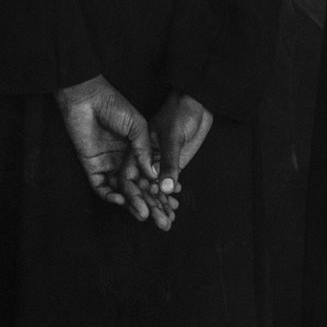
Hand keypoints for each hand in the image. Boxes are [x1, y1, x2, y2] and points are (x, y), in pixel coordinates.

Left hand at [57, 76, 163, 222]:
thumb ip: (145, 151)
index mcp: (137, 152)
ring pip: (120, 190)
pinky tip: (121, 200)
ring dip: (131, 203)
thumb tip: (155, 175)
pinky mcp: (91, 166)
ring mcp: (107, 164)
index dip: (160, 191)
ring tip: (142, 213)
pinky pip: (101, 186)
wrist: (88, 98)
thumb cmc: (115, 106)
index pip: (150, 177)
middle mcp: (123, 161)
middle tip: (159, 218)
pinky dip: (110, 195)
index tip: (172, 204)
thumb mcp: (138, 127)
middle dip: (148, 204)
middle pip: (137, 188)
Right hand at [145, 92, 213, 230]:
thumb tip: (164, 189)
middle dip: (151, 207)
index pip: (129, 180)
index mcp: (136, 151)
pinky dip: (170, 196)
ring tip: (169, 222)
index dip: (134, 198)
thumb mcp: (172, 137)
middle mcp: (144, 160)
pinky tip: (175, 207)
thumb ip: (168, 162)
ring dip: (161, 206)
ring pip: (155, 189)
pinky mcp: (172, 163)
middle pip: (143, 188)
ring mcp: (158, 162)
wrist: (196, 102)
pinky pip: (168, 183)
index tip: (144, 214)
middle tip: (162, 224)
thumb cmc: (180, 113)